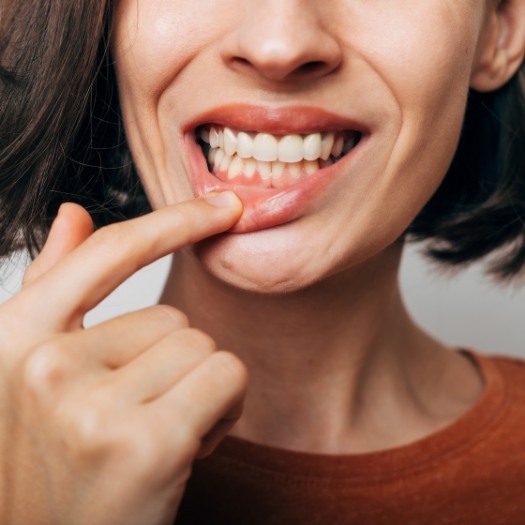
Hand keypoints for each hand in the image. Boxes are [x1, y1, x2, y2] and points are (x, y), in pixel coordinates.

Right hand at [0, 193, 246, 524]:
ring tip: (158, 433)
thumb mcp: (40, 370)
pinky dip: (224, 409)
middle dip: (174, 364)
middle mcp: (45, 366)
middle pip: (172, 315)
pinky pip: (227, 377)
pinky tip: (186, 449)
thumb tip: (72, 213)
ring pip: (203, 347)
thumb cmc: (64, 457)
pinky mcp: (148, 443)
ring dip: (198, 388)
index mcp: (15, 339)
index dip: (172, 222)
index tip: (221, 206)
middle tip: (141, 416)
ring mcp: (92, 406)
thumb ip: (54, 287)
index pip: (107, 253)